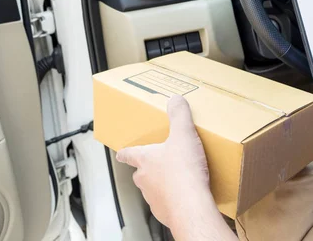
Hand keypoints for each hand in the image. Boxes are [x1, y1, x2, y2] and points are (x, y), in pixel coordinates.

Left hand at [116, 95, 236, 240]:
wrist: (191, 206)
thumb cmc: (184, 173)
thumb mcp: (184, 135)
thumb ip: (179, 115)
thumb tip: (175, 100)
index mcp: (146, 160)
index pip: (129, 154)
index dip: (125, 153)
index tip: (121, 153)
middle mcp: (144, 180)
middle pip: (141, 173)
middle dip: (149, 168)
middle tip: (164, 162)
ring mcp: (153, 198)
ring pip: (153, 189)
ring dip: (163, 184)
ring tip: (180, 178)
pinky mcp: (165, 212)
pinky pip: (167, 204)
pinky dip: (174, 199)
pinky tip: (187, 194)